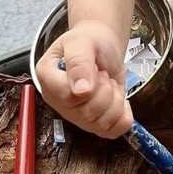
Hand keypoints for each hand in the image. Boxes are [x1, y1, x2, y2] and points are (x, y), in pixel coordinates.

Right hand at [35, 20, 132, 138]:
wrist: (102, 49)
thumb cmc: (89, 42)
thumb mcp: (82, 42)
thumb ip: (79, 62)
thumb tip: (81, 92)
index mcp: (48, 80)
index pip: (67, 96)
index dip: (89, 85)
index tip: (94, 68)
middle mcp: (59, 103)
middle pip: (88, 114)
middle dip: (106, 90)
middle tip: (102, 75)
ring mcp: (77, 118)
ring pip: (103, 124)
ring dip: (115, 100)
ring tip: (108, 84)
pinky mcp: (95, 126)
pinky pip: (115, 131)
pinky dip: (124, 114)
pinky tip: (117, 98)